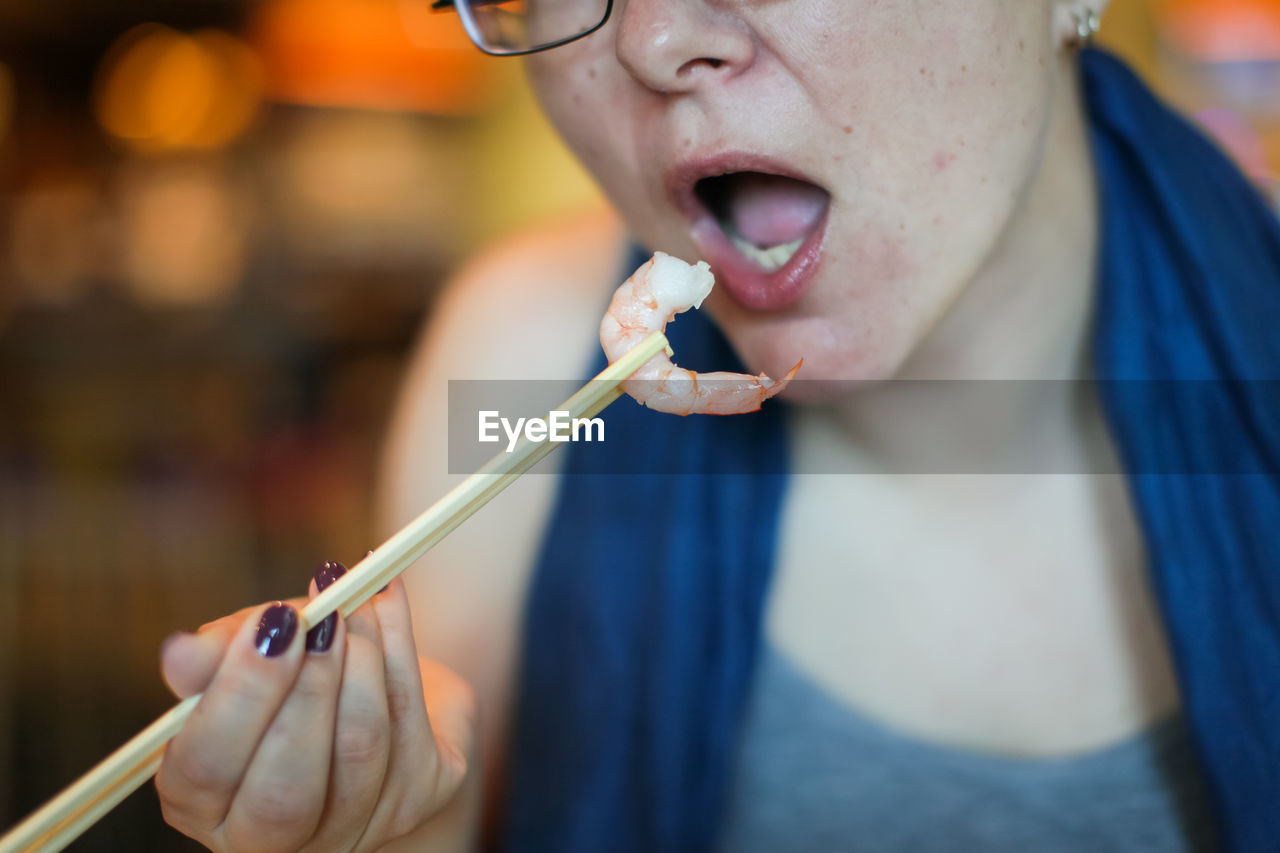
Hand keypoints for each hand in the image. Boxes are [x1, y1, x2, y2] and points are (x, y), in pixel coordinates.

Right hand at [155, 566, 475, 851]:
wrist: (375, 684)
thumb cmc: (291, 673)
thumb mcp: (242, 655)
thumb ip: (216, 656)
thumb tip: (184, 651)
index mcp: (206, 803)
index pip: (206, 769)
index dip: (241, 694)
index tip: (272, 624)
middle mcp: (274, 837)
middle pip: (286, 790)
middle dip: (309, 688)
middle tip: (320, 618)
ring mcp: (354, 826)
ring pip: (360, 746)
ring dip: (362, 656)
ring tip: (353, 600)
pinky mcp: (419, 797)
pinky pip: (411, 718)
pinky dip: (400, 644)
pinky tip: (387, 597)